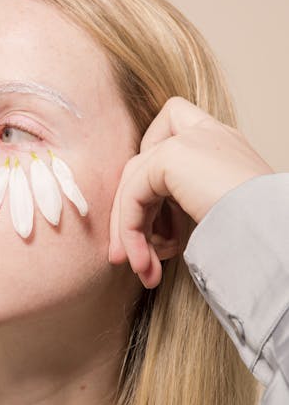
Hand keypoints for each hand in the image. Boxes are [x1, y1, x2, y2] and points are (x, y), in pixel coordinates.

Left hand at [108, 96, 273, 288]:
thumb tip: (149, 235)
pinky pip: (133, 193)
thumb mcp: (219, 214)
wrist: (280, 236)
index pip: (168, 137)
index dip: (151, 178)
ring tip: (142, 270)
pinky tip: (143, 261)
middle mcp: (205, 134)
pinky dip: (130, 230)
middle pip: (143, 164)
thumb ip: (185, 206)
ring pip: (133, 180)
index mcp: (220, 143)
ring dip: (130, 231)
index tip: (161, 228)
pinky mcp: (173, 157)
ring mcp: (190, 140)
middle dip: (134, 216)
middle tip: (135, 260)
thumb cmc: (259, 237)